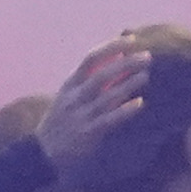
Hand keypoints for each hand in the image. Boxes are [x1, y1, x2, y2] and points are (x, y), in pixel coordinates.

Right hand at [31, 39, 160, 179]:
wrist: (43, 151)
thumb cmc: (63, 119)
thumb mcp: (70, 94)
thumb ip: (90, 77)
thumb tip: (117, 56)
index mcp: (70, 84)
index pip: (91, 58)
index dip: (111, 47)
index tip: (131, 40)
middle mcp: (75, 97)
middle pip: (101, 75)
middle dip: (125, 63)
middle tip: (147, 57)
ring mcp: (81, 115)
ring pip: (106, 96)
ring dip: (127, 84)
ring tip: (145, 75)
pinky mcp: (88, 133)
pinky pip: (108, 120)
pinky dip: (124, 110)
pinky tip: (140, 103)